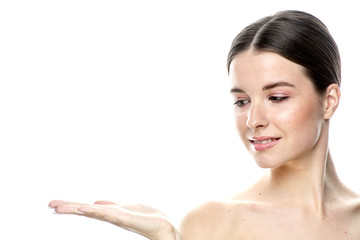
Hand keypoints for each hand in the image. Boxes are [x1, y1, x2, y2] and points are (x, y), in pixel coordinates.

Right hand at [49, 200, 181, 239]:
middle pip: (87, 209)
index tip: (56, 204)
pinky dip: (94, 211)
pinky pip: (108, 214)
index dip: (73, 205)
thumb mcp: (128, 208)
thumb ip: (112, 206)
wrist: (168, 225)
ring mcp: (118, 217)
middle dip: (69, 207)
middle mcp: (112, 215)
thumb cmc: (149, 218)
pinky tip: (84, 208)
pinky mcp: (127, 219)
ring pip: (94, 211)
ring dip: (77, 208)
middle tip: (50, 205)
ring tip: (59, 207)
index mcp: (112, 212)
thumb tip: (96, 202)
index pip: (88, 208)